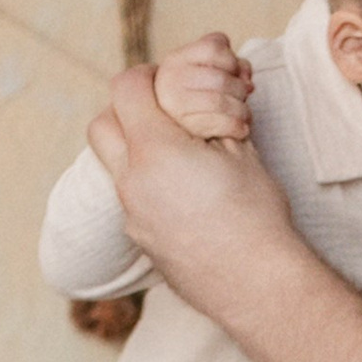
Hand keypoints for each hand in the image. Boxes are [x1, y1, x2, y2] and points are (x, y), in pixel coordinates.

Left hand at [90, 63, 294, 310]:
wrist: (259, 287)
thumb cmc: (258, 216)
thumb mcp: (242, 148)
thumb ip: (213, 111)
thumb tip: (206, 85)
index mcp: (155, 151)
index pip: (127, 89)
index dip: (148, 74)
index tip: (170, 76)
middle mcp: (132, 183)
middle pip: (102, 125)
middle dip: (127, 109)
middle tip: (163, 108)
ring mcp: (133, 217)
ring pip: (114, 165)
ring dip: (136, 147)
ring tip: (179, 149)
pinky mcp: (143, 241)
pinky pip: (131, 198)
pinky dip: (148, 182)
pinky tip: (185, 188)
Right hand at [150, 30, 253, 144]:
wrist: (172, 129)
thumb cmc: (197, 93)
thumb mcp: (208, 70)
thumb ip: (233, 65)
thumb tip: (248, 83)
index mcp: (177, 60)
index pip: (214, 48)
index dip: (231, 59)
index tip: (233, 72)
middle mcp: (172, 79)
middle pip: (221, 78)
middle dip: (239, 88)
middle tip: (242, 96)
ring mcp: (177, 105)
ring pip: (221, 102)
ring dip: (242, 109)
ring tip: (244, 113)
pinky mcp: (187, 129)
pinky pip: (221, 125)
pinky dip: (238, 127)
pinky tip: (242, 128)